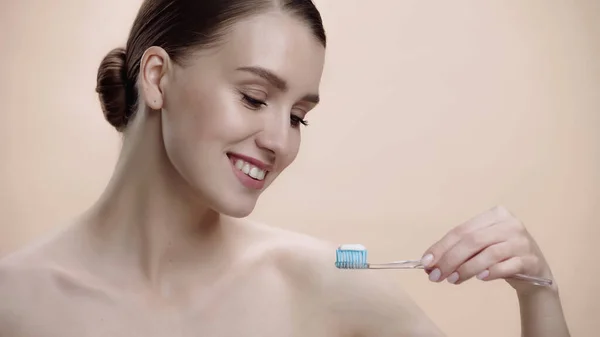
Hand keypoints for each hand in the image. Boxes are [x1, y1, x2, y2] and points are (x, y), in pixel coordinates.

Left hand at [420, 206, 553, 294]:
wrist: (534, 271)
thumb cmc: (501, 256)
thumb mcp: (481, 247)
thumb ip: (459, 251)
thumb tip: (430, 263)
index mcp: (495, 214)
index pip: (461, 230)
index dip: (441, 246)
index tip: (426, 262)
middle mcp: (510, 224)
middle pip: (472, 241)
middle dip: (450, 259)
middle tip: (436, 275)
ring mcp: (522, 241)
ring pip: (488, 254)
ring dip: (466, 269)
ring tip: (452, 279)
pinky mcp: (530, 259)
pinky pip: (505, 266)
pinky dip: (490, 272)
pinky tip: (480, 278)